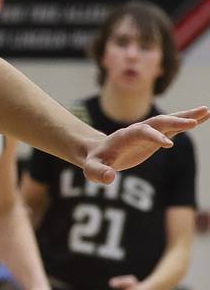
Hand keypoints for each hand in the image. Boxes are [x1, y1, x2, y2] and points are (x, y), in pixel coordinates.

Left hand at [82, 107, 208, 183]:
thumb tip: (110, 178)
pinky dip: (188, 123)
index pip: (140, 132)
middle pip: (157, 122)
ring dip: (187, 116)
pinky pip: (174, 128)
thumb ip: (99, 172)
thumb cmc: (95, 161)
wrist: (98, 151)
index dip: (153, 137)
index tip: (168, 145)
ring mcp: (148, 132)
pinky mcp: (156, 137)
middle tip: (194, 121)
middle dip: (175, 121)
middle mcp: (138, 130)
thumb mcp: (92, 169)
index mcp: (124, 136)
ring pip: (168, 121)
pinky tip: (204, 118)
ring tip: (207, 111)